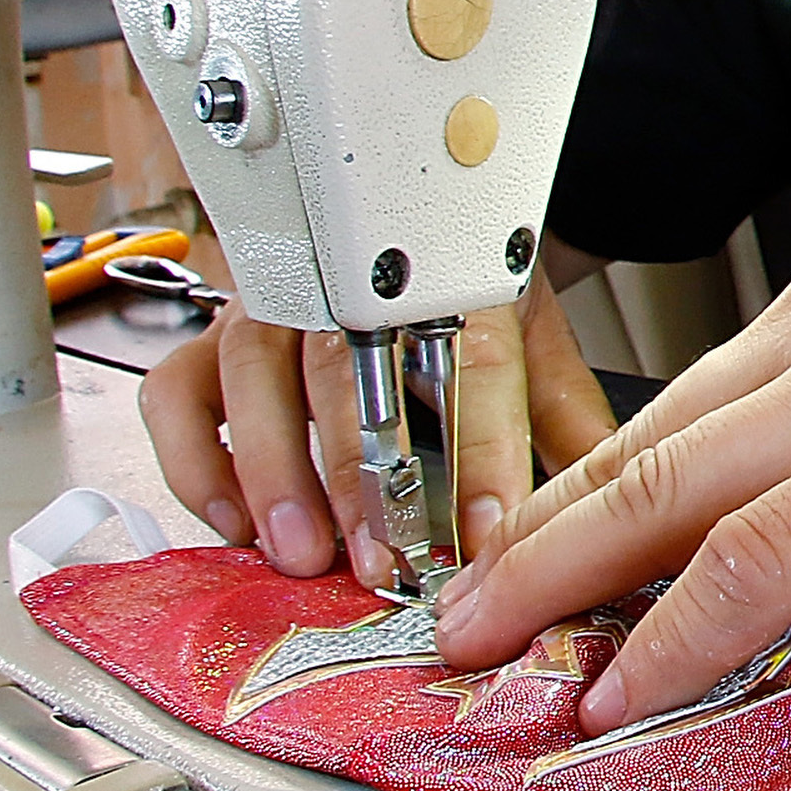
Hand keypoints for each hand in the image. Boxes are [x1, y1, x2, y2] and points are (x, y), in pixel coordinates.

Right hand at [141, 270, 617, 584]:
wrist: (406, 227)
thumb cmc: (463, 298)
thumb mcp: (531, 344)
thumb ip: (563, 422)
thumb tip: (614, 506)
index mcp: (453, 281)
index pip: (473, 364)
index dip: (481, 455)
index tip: (487, 536)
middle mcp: (351, 286)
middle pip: (349, 373)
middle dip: (362, 479)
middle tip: (379, 563)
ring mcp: (271, 308)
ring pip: (254, 377)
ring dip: (273, 471)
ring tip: (301, 553)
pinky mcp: (210, 340)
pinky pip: (177, 398)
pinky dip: (196, 461)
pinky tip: (231, 522)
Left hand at [430, 240, 790, 732]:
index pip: (689, 402)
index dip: (590, 492)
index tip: (530, 557)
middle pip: (647, 444)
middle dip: (532, 541)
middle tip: (450, 616)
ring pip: (669, 493)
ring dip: (560, 589)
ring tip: (483, 658)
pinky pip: (755, 560)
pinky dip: (670, 634)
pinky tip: (620, 689)